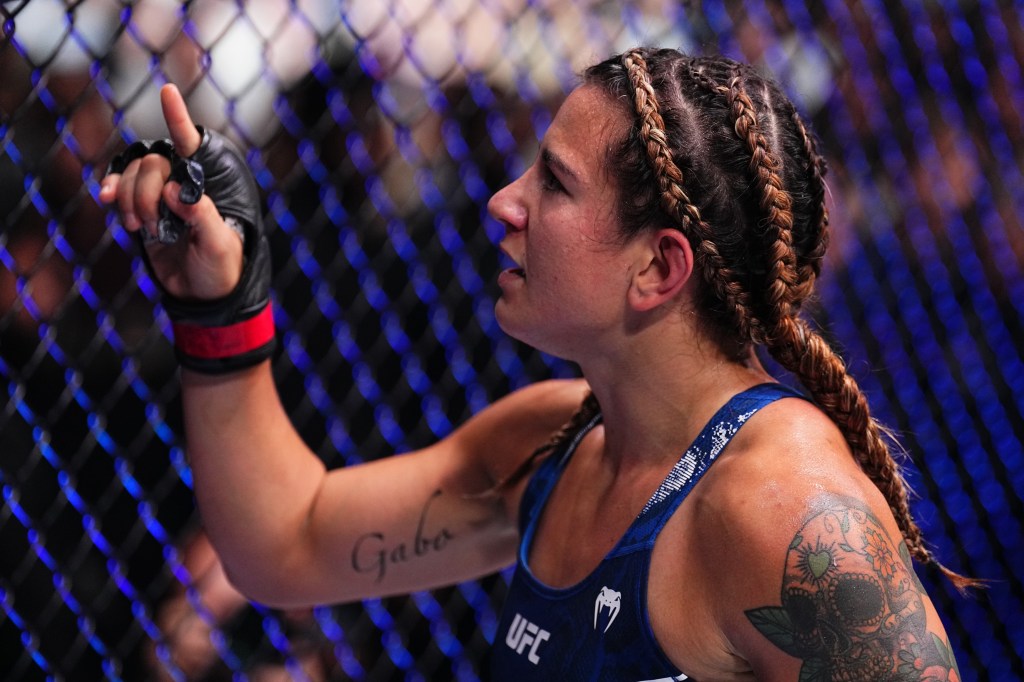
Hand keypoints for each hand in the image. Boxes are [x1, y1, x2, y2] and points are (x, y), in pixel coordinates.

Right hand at [99, 84, 242, 300]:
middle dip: (145, 191)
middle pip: (152, 164)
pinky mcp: (143, 211)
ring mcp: (159, 196)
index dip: (178, 118)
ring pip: (133, 175)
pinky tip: (106, 199)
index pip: (192, 146)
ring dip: (129, 198)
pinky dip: (111, 192)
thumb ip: (200, 215)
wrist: (203, 294)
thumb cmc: (222, 265)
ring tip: (142, 227)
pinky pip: (119, 190)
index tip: (168, 91)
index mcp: (206, 185)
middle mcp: (181, 184)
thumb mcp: (219, 243)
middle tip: (154, 224)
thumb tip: (174, 191)